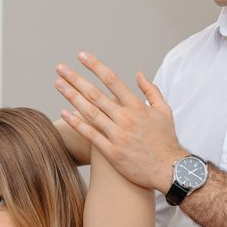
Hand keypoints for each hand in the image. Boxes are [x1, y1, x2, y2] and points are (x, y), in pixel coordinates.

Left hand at [55, 52, 184, 191]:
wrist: (169, 170)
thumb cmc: (166, 140)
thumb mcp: (164, 111)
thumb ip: (152, 91)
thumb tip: (139, 74)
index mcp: (137, 106)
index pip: (112, 80)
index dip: (95, 66)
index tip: (82, 56)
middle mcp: (125, 118)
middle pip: (95, 94)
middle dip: (76, 79)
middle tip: (60, 68)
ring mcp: (117, 135)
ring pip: (90, 112)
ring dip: (72, 96)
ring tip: (58, 84)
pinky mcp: (112, 152)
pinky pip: (90, 134)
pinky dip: (76, 123)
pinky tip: (64, 112)